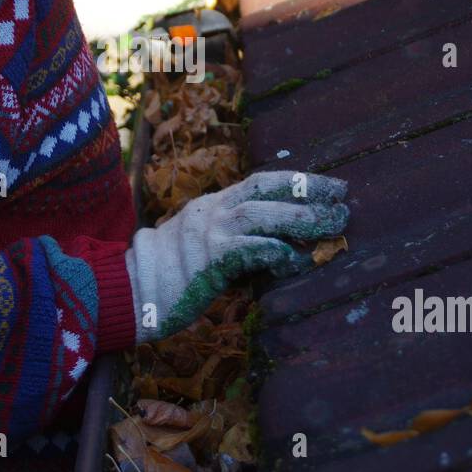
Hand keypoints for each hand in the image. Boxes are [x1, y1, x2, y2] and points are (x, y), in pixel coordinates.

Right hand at [124, 171, 348, 341]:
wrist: (127, 290)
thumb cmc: (165, 274)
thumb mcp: (200, 244)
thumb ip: (232, 239)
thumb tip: (274, 247)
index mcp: (212, 204)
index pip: (262, 182)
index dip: (298, 181)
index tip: (330, 186)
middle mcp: (212, 211)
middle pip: (268, 191)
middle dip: (309, 194)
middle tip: (344, 201)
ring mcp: (209, 234)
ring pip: (262, 215)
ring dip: (302, 219)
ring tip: (333, 226)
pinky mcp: (207, 260)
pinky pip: (249, 250)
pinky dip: (276, 253)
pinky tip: (296, 261)